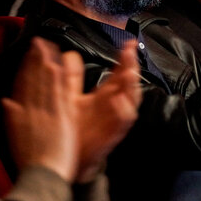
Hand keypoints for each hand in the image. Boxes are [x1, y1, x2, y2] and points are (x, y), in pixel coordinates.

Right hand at [2, 38, 82, 182]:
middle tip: (38, 40)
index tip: (28, 53)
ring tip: (48, 44)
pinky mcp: (60, 116)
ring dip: (46, 59)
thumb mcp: (14, 138)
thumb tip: (5, 101)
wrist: (41, 177)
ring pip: (44, 80)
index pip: (20, 84)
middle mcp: (29, 109)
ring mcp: (45, 111)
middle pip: (31, 78)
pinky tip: (58, 60)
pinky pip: (57, 90)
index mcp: (17, 115)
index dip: (24, 66)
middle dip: (35, 57)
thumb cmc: (30, 162)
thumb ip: (12, 116)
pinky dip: (56, 74)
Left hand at [73, 40, 141, 181]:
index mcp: (105, 95)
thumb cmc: (73, 127)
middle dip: (132, 66)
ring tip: (128, 72)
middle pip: (129, 82)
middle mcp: (114, 105)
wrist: (68, 158)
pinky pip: (123, 122)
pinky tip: (119, 100)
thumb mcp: (70, 98)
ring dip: (132, 86)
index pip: (120, 72)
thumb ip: (72, 78)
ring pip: (131, 99)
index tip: (128, 42)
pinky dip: (123, 110)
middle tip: (130, 52)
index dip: (125, 57)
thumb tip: (68, 54)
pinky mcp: (113, 133)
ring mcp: (116, 119)